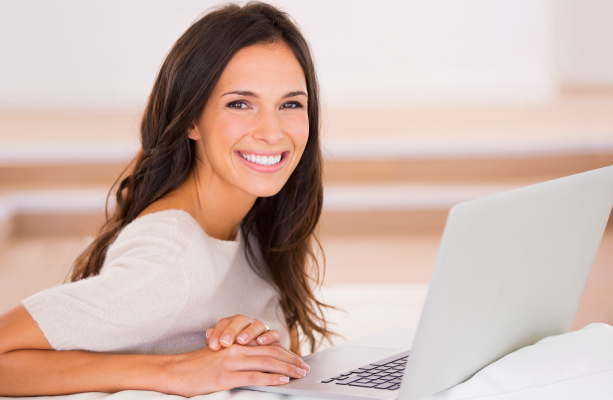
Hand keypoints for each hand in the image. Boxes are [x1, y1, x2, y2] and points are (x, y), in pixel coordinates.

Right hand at [166, 342, 308, 395]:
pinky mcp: (226, 376)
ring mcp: (232, 362)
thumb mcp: (220, 356)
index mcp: (236, 344)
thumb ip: (238, 356)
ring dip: (287, 368)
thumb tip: (258, 364)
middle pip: (270, 352)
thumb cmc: (196, 366)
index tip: (297, 359)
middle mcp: (236, 349)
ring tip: (299, 373)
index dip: (284, 352)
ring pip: (266, 362)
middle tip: (304, 367)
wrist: (175, 372)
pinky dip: (271, 378)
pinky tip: (283, 380)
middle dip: (291, 359)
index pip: (266, 346)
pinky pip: (254, 376)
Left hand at [205, 314, 282, 350]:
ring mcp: (261, 329)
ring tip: (241, 341)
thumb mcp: (223, 350)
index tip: (212, 346)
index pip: (224, 322)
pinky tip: (260, 343)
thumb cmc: (234, 355)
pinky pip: (274, 333)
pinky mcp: (274, 337)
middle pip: (240, 320)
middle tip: (224, 343)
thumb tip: (207, 334)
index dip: (218, 332)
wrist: (255, 360)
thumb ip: (215, 342)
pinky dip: (268, 336)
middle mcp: (248, 323)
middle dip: (231, 331)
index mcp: (234, 324)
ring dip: (249, 332)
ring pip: (257, 324)